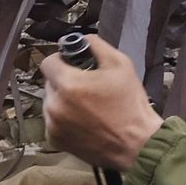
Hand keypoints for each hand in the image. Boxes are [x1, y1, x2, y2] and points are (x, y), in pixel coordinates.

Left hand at [41, 35, 162, 169]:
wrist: (137, 145)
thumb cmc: (130, 105)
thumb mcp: (120, 64)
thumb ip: (96, 46)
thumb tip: (82, 39)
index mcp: (67, 85)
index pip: (48, 62)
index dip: (62, 59)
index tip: (74, 64)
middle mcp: (54, 106)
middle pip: (50, 83)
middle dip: (64, 80)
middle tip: (87, 86)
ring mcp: (53, 125)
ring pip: (50, 102)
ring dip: (63, 100)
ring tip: (87, 105)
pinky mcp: (56, 140)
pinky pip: (53, 121)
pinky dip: (64, 118)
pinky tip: (84, 120)